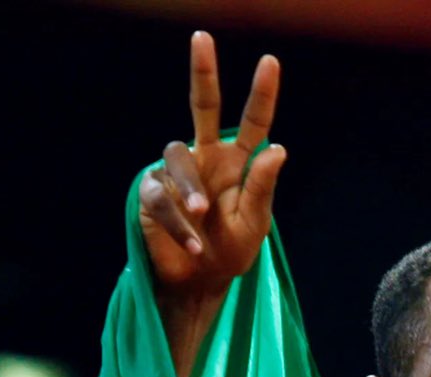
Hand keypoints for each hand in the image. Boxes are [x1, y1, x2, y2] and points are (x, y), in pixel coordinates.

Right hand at [137, 32, 285, 299]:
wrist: (200, 283)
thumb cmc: (232, 251)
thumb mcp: (254, 223)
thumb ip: (262, 186)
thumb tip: (278, 147)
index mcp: (237, 162)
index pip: (253, 123)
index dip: (261, 94)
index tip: (270, 61)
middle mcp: (206, 157)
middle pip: (201, 105)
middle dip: (203, 72)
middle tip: (202, 38)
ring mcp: (177, 172)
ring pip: (177, 156)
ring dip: (191, 188)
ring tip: (203, 216)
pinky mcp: (152, 193)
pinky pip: (162, 197)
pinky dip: (179, 223)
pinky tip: (194, 245)